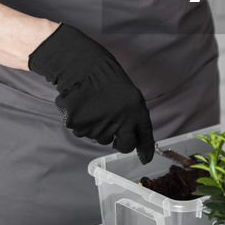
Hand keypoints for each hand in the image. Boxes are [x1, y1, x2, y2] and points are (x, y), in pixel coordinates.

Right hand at [28, 24, 154, 163]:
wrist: (82, 65)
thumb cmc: (106, 77)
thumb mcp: (129, 95)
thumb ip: (133, 116)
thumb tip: (134, 140)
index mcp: (136, 110)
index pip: (144, 136)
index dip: (145, 149)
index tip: (145, 159)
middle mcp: (120, 121)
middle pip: (123, 145)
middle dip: (120, 143)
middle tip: (114, 132)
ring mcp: (99, 124)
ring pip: (100, 138)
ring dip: (98, 128)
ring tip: (94, 106)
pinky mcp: (79, 125)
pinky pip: (82, 132)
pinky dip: (81, 123)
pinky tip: (82, 106)